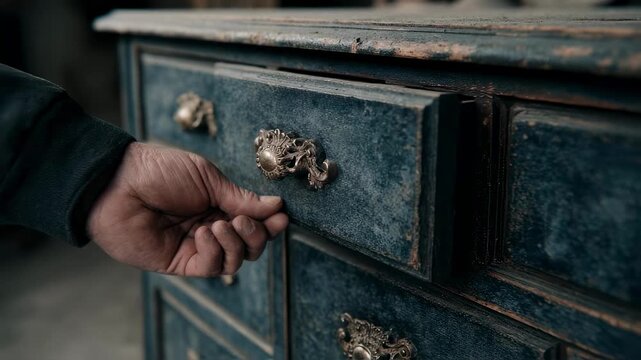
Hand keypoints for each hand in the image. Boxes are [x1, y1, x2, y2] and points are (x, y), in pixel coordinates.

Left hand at [88, 142, 287, 276]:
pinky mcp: (178, 263)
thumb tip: (276, 206)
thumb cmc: (159, 171)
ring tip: (218, 224)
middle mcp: (210, 227)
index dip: (269, 224)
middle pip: (248, 246)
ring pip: (233, 261)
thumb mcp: (207, 178)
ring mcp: (195, 246)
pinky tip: (204, 233)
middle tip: (242, 221)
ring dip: (235, 244)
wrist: (117, 182)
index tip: (281, 218)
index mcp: (218, 204)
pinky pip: (210, 268)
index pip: (253, 222)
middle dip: (255, 235)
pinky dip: (214, 252)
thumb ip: (241, 198)